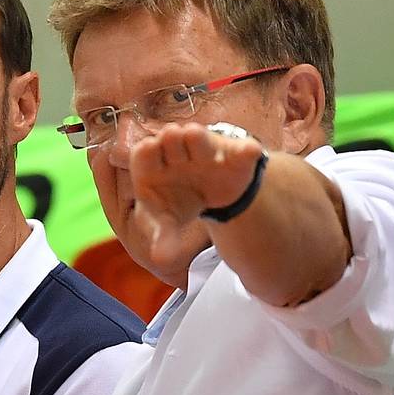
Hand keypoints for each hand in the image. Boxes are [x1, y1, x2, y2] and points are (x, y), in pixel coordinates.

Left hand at [130, 122, 263, 263]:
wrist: (212, 197)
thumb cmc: (178, 204)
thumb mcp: (167, 222)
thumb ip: (163, 237)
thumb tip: (160, 260)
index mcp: (153, 166)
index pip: (143, 153)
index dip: (145, 152)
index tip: (146, 149)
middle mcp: (177, 151)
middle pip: (170, 139)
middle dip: (171, 139)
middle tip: (170, 135)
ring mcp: (206, 150)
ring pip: (199, 139)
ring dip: (197, 138)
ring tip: (194, 135)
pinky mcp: (234, 155)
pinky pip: (243, 150)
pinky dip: (247, 150)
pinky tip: (250, 151)